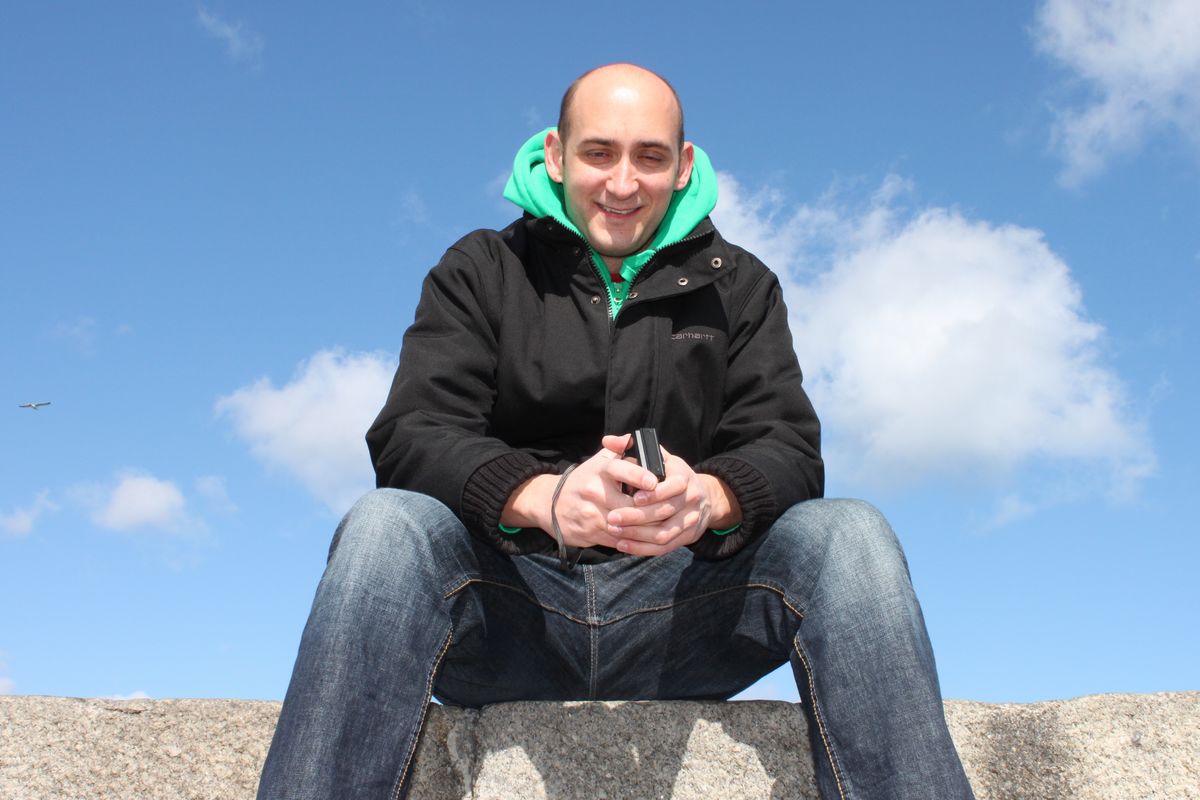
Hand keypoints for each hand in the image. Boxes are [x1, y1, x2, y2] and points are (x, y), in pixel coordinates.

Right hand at [501, 434, 659, 548]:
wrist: (549, 503)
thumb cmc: (583, 480)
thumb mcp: (597, 461)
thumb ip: (618, 449)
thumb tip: (634, 438)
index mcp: (598, 470)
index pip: (620, 470)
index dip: (638, 475)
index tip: (654, 481)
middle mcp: (593, 491)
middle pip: (628, 505)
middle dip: (651, 509)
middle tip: (671, 509)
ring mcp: (590, 513)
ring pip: (625, 525)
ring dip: (645, 527)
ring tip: (664, 524)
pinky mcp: (589, 532)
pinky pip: (617, 539)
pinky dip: (633, 539)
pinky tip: (647, 537)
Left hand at [605, 446, 739, 556]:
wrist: (704, 498)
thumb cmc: (673, 475)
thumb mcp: (662, 457)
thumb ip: (635, 447)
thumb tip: (608, 440)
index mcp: (685, 477)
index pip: (674, 486)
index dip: (654, 493)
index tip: (634, 497)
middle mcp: (690, 499)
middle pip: (664, 512)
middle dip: (636, 516)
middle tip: (612, 517)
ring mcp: (690, 520)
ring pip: (662, 533)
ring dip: (637, 535)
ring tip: (614, 531)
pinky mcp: (686, 537)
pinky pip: (663, 547)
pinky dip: (642, 549)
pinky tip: (623, 546)